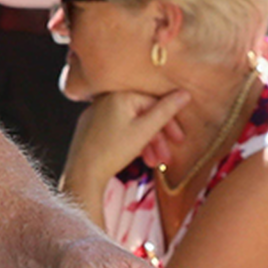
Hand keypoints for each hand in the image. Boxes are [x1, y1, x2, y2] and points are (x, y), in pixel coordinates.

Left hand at [61, 89, 190, 196]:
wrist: (83, 173)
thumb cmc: (112, 151)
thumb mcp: (145, 130)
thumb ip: (166, 111)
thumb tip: (184, 94)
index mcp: (119, 95)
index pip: (154, 103)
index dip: (170, 123)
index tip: (179, 139)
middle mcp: (105, 99)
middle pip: (142, 115)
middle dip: (158, 138)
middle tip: (168, 156)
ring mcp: (96, 113)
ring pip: (130, 125)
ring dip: (146, 144)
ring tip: (154, 163)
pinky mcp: (90, 127)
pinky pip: (117, 130)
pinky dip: (130, 142)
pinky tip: (139, 158)